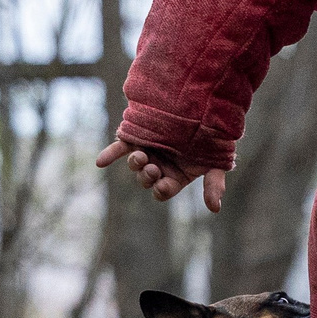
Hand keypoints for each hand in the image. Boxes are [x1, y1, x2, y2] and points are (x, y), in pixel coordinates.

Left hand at [95, 139, 228, 212]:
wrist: (203, 109)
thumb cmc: (210, 139)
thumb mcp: (215, 163)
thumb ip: (214, 184)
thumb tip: (215, 209)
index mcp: (174, 176)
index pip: (163, 191)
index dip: (162, 189)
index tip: (163, 185)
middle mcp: (158, 166)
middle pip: (146, 179)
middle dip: (147, 176)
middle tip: (152, 168)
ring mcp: (146, 151)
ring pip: (135, 164)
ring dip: (136, 164)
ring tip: (140, 157)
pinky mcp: (136, 137)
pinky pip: (119, 148)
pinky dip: (109, 155)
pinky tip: (101, 162)